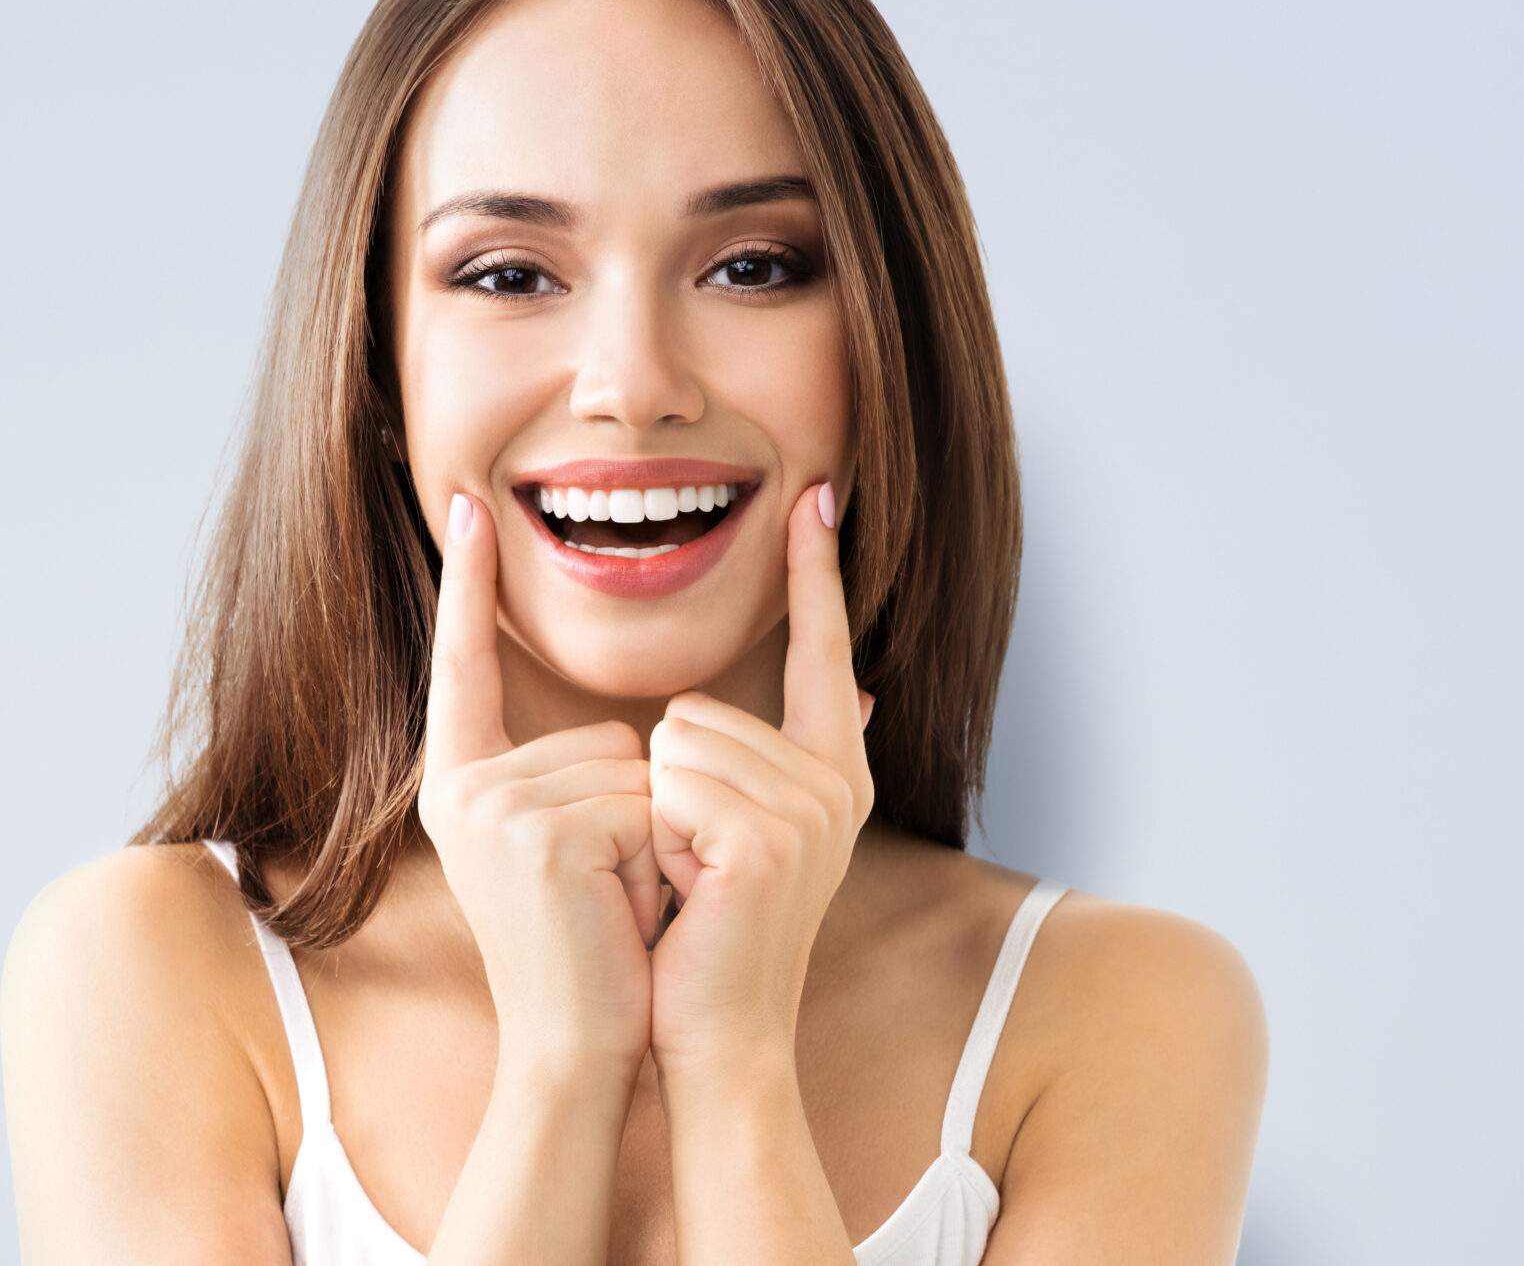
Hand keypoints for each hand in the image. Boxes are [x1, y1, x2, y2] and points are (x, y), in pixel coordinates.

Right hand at [418, 492, 667, 1077]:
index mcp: (464, 782)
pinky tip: (618, 910)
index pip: (464, 665)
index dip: (468, 586)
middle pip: (608, 731)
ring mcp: (493, 807)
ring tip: (614, 904)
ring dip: (656, 839)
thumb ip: (620, 769)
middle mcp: (462, 787)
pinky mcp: (537, 832)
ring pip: (636, 767)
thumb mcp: (596, 841)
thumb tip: (811, 697)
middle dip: (641, 810)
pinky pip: (646, 803)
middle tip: (608, 891)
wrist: (578, 1045)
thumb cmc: (597, 947)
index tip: (467, 505)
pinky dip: (658, 858)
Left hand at [646, 481, 875, 1069]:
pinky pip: (669, 784)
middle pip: (697, 707)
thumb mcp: (749, 832)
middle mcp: (836, 781)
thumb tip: (867, 688)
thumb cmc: (709, 935)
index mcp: (835, 770)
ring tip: (689, 882)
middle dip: (667, 786)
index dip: (816, 569)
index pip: (823, 647)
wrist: (715, 1033)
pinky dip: (656, 839)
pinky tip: (687, 893)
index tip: (817, 490)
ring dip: (656, 816)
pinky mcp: (766, 838)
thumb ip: (789, 757)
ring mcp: (810, 809)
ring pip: (673, 742)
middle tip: (693, 868)